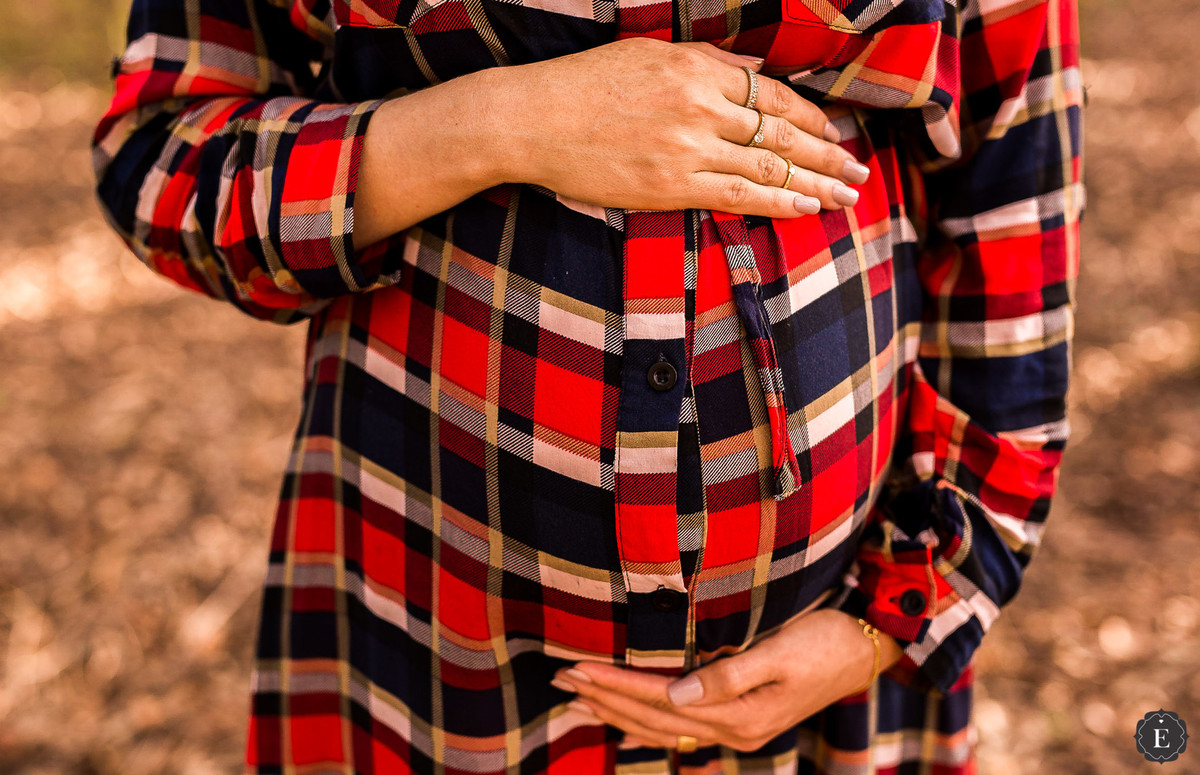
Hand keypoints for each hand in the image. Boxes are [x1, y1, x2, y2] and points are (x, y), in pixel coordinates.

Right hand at [496, 37, 870, 218]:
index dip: (810, 117)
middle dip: (827, 154)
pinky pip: (737, 194)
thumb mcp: (647, 54)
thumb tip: (754, 73)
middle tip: (858, 172)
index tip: (833, 133)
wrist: (532, 119)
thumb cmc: (583, 85)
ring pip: (768, 165)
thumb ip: (705, 64)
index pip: (771, 93)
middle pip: (781, 131)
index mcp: (697, 69)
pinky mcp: (670, 186)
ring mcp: (688, 148)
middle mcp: (701, 106)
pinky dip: (777, 202)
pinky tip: (805, 210)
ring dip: (814, 183)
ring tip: (845, 196)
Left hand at [550, 609, 903, 751]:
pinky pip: (677, 726)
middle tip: (559, 681)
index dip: (614, 685)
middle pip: (651, 719)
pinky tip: (624, 713)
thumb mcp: (780, 654)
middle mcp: (731, 728)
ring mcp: (734, 728)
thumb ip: (728, 677)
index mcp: (738, 714)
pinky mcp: (737, 719)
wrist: (864, 651)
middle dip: (603, 699)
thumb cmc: (823, 642)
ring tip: (575, 700)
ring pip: (660, 728)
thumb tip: (677, 695)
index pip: (658, 701)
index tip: (575, 669)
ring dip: (615, 712)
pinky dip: (643, 719)